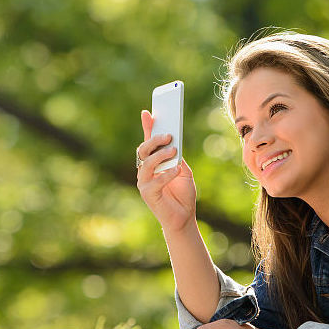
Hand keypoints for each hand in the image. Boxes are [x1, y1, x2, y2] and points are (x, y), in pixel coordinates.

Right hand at [136, 109, 196, 232]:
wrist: (184, 217)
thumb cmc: (183, 193)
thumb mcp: (184, 171)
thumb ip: (177, 158)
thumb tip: (173, 143)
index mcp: (153, 162)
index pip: (148, 141)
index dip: (147, 127)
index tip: (148, 112)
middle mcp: (145, 170)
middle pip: (144, 150)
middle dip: (154, 140)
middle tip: (169, 135)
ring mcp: (144, 182)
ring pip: (146, 163)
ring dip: (160, 156)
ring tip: (173, 151)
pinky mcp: (148, 194)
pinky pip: (155, 181)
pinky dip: (166, 174)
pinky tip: (176, 169)